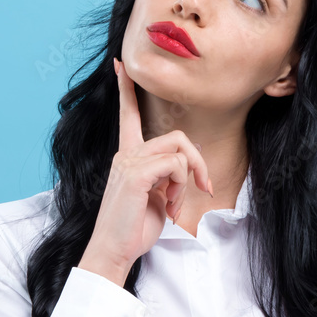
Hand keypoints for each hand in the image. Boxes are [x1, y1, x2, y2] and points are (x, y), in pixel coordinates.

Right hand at [77, 57, 212, 285]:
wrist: (114, 251)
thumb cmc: (134, 228)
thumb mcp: (156, 197)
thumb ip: (165, 177)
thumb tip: (183, 171)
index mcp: (128, 155)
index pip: (128, 114)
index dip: (126, 89)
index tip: (120, 65)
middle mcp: (126, 153)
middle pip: (177, 136)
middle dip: (198, 163)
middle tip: (202, 188)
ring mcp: (129, 161)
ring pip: (179, 149)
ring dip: (188, 178)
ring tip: (177, 203)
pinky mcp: (136, 174)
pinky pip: (175, 165)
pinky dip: (181, 186)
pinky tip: (172, 207)